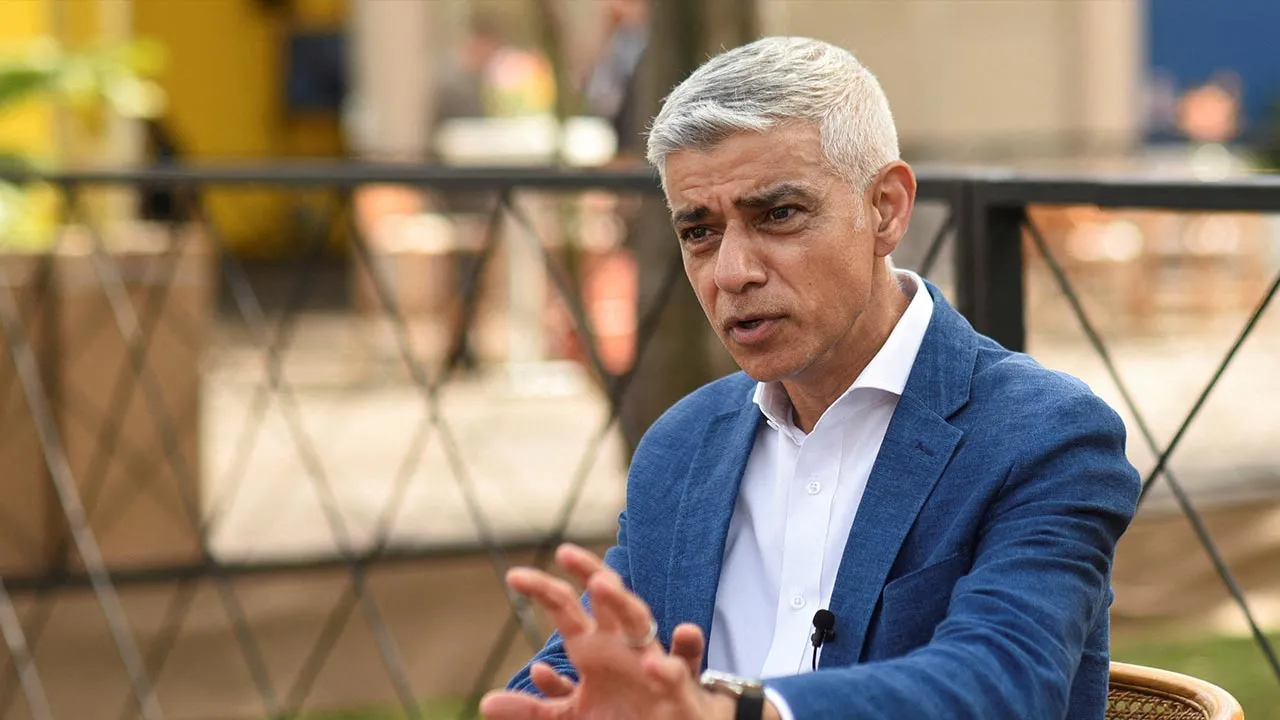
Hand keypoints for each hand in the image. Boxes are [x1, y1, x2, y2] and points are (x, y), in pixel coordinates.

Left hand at [479, 544, 729, 719]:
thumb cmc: (623, 718)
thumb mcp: (572, 717)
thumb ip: (535, 709)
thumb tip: (489, 702)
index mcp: (594, 646)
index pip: (566, 608)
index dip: (542, 589)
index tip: (513, 575)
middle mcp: (622, 645)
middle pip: (607, 597)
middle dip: (590, 574)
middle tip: (565, 552)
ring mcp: (650, 663)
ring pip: (640, 621)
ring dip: (622, 602)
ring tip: (600, 585)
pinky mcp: (676, 691)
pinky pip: (675, 674)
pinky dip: (667, 668)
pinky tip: (652, 664)